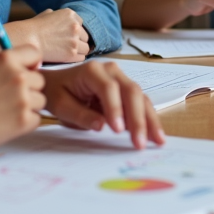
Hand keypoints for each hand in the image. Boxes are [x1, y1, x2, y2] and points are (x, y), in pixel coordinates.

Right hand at [0, 45, 45, 151]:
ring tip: (5, 111)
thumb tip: (31, 65)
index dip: (31, 64)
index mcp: (6, 59)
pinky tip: (7, 123)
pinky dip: (25, 123)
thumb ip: (4, 66)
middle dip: (28, 89)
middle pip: (39, 80)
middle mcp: (18, 76)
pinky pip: (36, 119)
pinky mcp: (25, 120)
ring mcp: (23, 98)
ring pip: (40, 100)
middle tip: (8, 99)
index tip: (25, 73)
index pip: (35, 53)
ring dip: (28, 106)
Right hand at [4, 9, 89, 62]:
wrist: (27, 39)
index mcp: (70, 14)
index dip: (74, 31)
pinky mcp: (72, 53)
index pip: (81, 24)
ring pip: (86, 48)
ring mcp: (75, 40)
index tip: (68, 36)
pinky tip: (66, 58)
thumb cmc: (33, 28)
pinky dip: (75, 59)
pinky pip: (82, 58)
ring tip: (67, 53)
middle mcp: (75, 26)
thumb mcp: (46, 14)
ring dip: (78, 51)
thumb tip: (59, 18)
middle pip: (85, 36)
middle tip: (68, 46)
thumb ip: (57, 16)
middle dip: (78, 41)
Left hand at [43, 62, 165, 148]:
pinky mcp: (126, 90)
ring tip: (158, 140)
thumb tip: (101, 125)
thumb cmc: (57, 93)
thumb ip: (81, 115)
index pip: (109, 88)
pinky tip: (154, 134)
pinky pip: (140, 103)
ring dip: (149, 120)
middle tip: (140, 143)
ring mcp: (121, 78)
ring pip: (141, 97)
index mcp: (92, 71)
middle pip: (131, 91)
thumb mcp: (61, 105)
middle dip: (138, 118)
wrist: (56, 84)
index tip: (118, 130)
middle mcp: (111, 71)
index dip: (115, 109)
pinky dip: (147, 118)